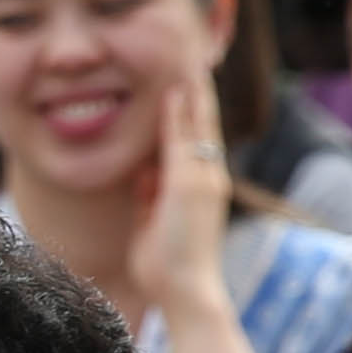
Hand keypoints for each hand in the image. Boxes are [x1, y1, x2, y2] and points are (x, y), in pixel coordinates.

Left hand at [132, 47, 237, 314]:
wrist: (187, 291)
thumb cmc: (166, 266)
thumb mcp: (152, 223)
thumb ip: (150, 197)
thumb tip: (143, 176)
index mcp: (198, 188)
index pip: (194, 142)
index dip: (189, 114)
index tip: (183, 87)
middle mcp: (208, 179)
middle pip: (203, 126)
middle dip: (199, 95)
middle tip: (195, 61)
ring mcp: (202, 180)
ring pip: (198, 126)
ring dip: (194, 94)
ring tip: (191, 61)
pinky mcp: (190, 185)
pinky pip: (183, 141)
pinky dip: (180, 114)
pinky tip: (176, 90)